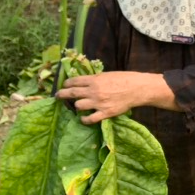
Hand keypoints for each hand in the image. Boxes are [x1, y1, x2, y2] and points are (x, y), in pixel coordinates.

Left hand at [56, 72, 175, 123]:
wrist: (136, 89)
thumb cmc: (124, 79)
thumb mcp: (107, 74)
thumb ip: (95, 79)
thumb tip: (85, 81)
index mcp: (94, 80)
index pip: (74, 81)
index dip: (66, 84)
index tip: (64, 85)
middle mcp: (93, 91)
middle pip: (72, 94)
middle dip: (62, 94)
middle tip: (58, 96)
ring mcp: (98, 103)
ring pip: (78, 106)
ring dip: (76, 106)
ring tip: (77, 106)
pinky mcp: (104, 113)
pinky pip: (90, 119)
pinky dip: (84, 119)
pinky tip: (83, 118)